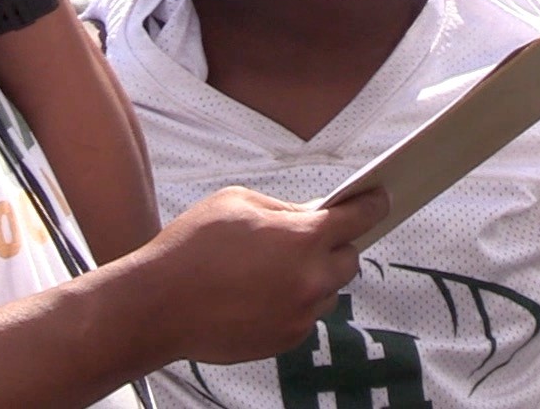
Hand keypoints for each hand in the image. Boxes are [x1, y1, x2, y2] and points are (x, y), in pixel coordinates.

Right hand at [128, 186, 388, 365]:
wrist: (158, 306)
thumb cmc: (192, 247)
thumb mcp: (238, 202)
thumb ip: (284, 209)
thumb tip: (312, 215)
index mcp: (303, 238)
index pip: (359, 218)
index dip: (372, 204)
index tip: (381, 198)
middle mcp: (311, 280)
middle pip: (349, 259)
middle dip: (335, 245)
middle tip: (309, 237)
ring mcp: (300, 314)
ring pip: (327, 291)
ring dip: (313, 277)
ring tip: (274, 268)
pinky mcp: (285, 339)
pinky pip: (305, 315)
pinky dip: (293, 302)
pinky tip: (260, 292)